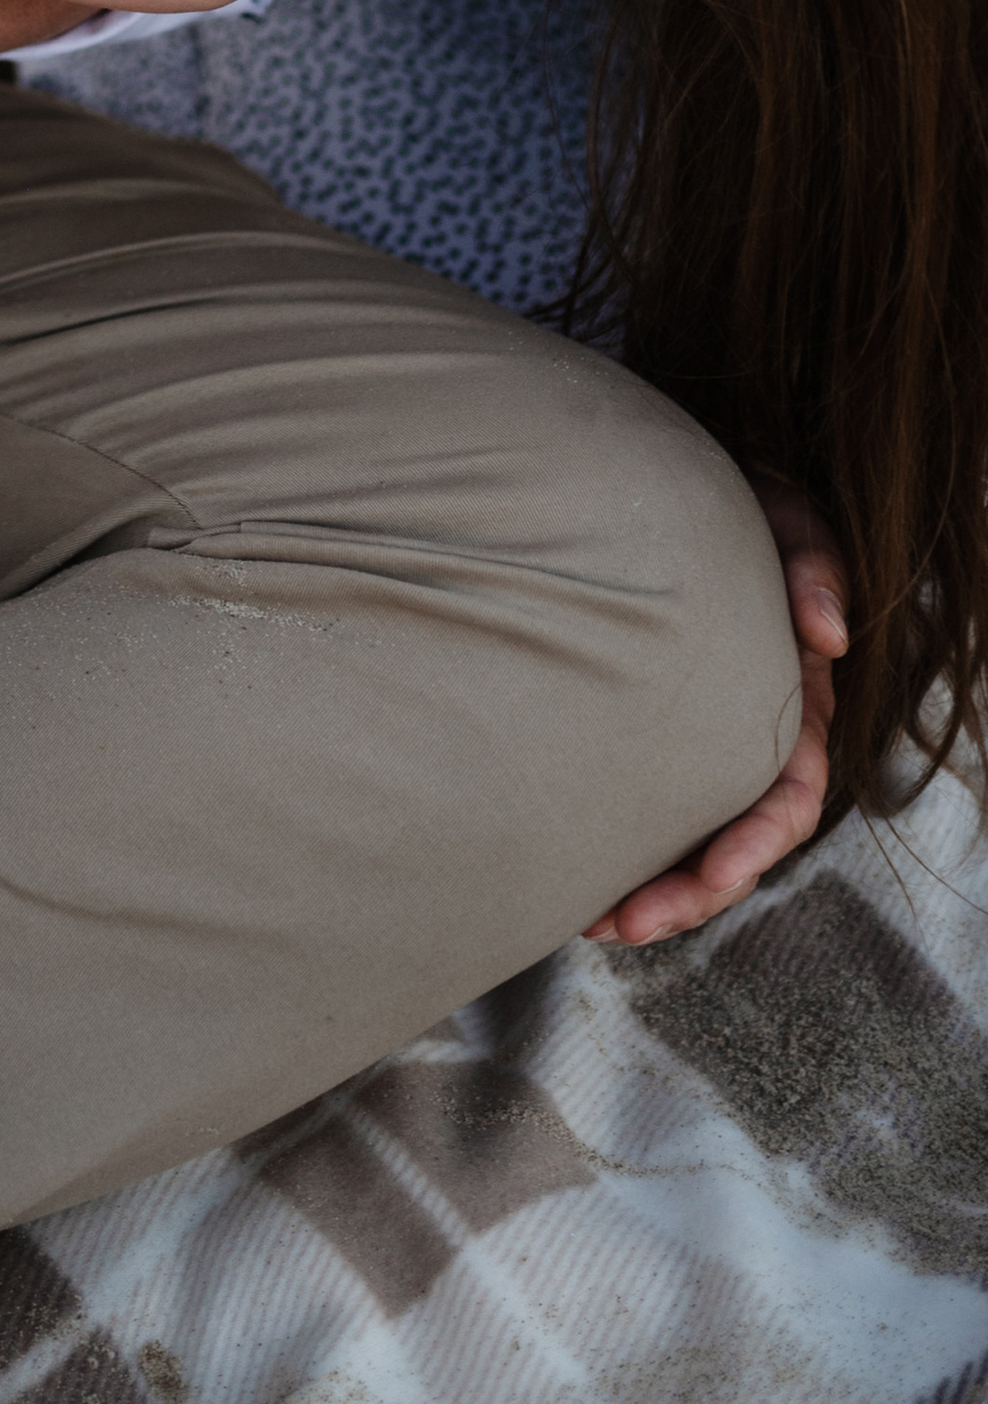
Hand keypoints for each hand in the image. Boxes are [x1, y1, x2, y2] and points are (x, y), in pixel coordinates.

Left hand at [586, 475, 843, 945]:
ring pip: (686, 839)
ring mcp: (698, 737)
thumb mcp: (784, 514)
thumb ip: (814, 564)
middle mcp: (748, 732)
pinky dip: (618, 850)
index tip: (713, 875)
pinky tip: (574, 877)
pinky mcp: (648, 730)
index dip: (754, 844)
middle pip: (733, 841)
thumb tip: (828, 637)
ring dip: (649, 890)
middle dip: (688, 893)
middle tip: (624, 924)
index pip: (788, 794)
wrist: (666, 479)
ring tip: (592, 923)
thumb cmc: (738, 500)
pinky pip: (644, 806)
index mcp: (789, 699)